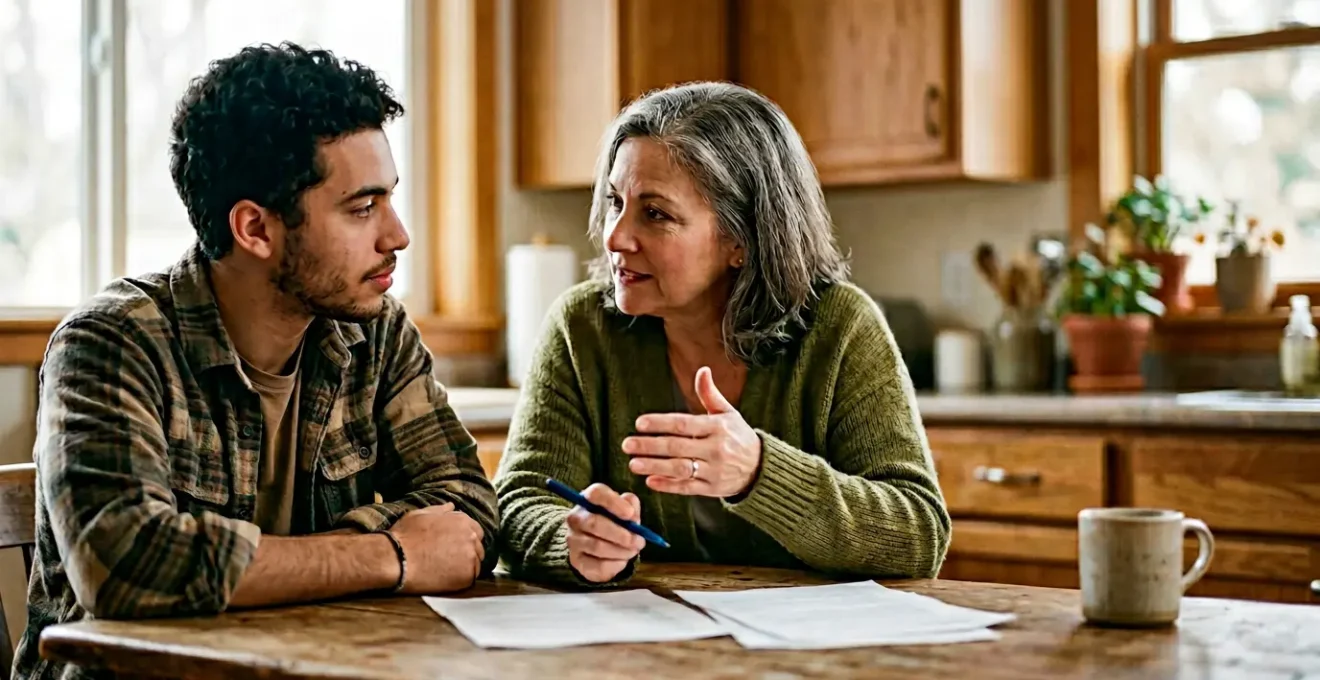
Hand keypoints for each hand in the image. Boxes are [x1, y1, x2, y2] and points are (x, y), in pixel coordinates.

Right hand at [389, 503, 484, 593]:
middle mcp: (470, 537)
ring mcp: (470, 557)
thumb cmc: (405, 536)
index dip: (465, 538)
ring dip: (465, 566)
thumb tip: (451, 506)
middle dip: (467, 552)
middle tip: (449, 559)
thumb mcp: (420, 514)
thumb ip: (440, 510)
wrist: (396, 559)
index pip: (476, 530)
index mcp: (462, 520)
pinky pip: (471, 578)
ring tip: (446, 570)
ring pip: (476, 563)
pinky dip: (462, 579)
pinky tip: (447, 578)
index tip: (455, 546)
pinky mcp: (467, 576)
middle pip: (478, 547)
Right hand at [566, 484, 644, 582]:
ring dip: (621, 550)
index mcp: (588, 499)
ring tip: (634, 550)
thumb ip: (631, 505)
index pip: (596, 494)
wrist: (595, 546)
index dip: (613, 502)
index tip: (630, 514)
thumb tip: (632, 514)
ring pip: (597, 546)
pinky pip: (597, 565)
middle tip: (639, 541)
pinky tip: (623, 560)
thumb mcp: (625, 509)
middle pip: (594, 523)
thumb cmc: (614, 521)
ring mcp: (573, 540)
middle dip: (621, 534)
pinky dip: (615, 564)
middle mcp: (576, 517)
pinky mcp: (577, 561)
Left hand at [624, 366, 762, 497]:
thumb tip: (702, 370)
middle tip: (627, 444)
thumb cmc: (738, 436)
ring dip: (655, 467)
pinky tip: (650, 481)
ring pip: (681, 468)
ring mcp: (714, 470)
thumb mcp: (728, 413)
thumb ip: (710, 394)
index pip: (684, 423)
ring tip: (633, 464)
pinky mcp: (712, 489)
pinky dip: (668, 486)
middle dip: (650, 445)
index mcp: (717, 427)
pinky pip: (687, 488)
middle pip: (678, 446)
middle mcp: (716, 448)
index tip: (640, 423)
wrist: (760, 468)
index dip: (661, 423)